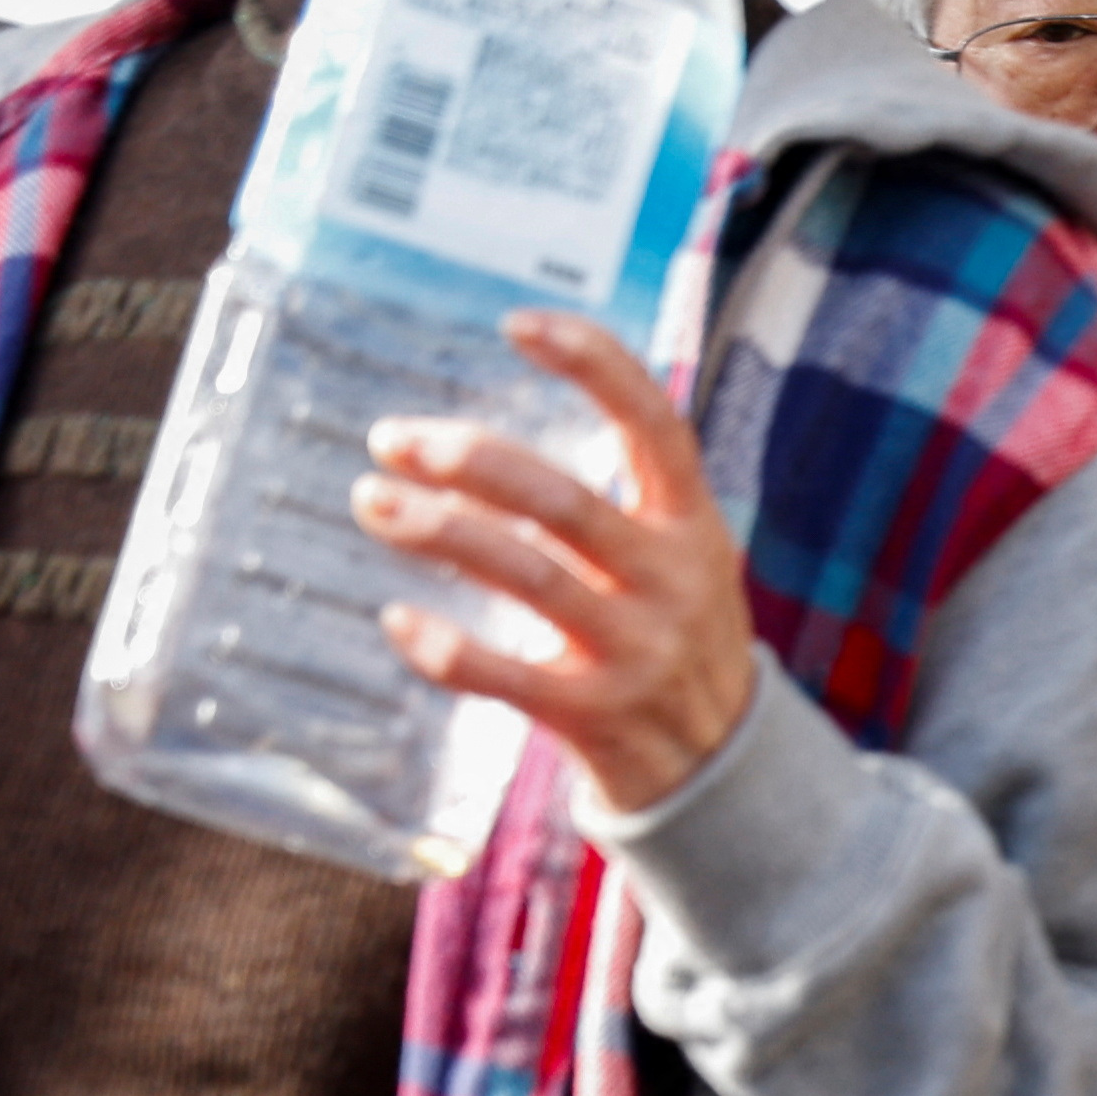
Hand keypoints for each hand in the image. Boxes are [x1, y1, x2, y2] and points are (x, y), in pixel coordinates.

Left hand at [357, 313, 755, 816]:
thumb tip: (501, 439)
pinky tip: (397, 617)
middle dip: (468, 460)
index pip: (655, 423)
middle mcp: (673, 581)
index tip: (517, 323)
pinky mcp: (597, 717)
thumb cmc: (678, 643)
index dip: (594, 365)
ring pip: (528, 575)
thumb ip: (624, 502)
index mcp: (695, 527)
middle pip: (563, 499)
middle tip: (392, 439)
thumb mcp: (687, 560)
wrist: (724, 772)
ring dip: (439, 532)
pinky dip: (447, 648)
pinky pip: (508, 677)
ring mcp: (637, 652)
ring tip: (372, 502)